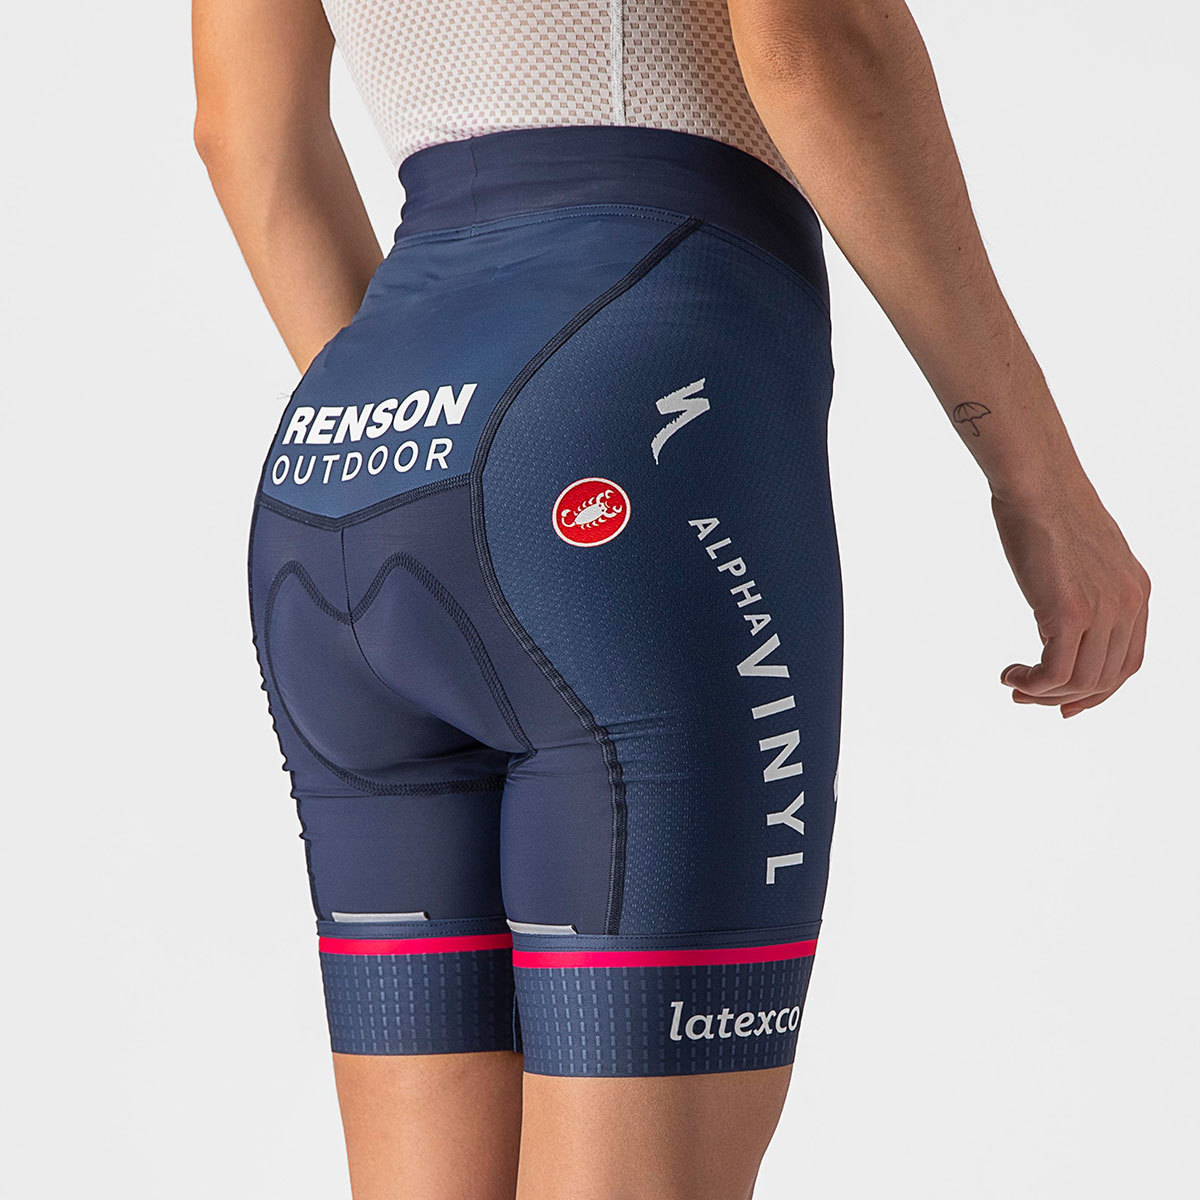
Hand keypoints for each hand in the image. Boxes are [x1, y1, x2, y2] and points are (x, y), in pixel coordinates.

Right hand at [991, 484, 1149, 716]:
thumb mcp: (1083, 553)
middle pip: (1103, 678)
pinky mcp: (1070, 612)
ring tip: (1013, 684)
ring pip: (1080, 681)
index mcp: (1136, 592)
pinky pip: (1055, 672)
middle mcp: (1128, 605)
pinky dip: (1032, 683)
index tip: (1063, 703)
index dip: (1097, 691)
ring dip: (1042, 693)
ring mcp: (1102, 610)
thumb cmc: (1049, 507)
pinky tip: (1010, 673)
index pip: (1127, 662)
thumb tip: (1062, 617)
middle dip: (1062, 697)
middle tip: (1025, 696)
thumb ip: (1086, 587)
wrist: (1038, 483)